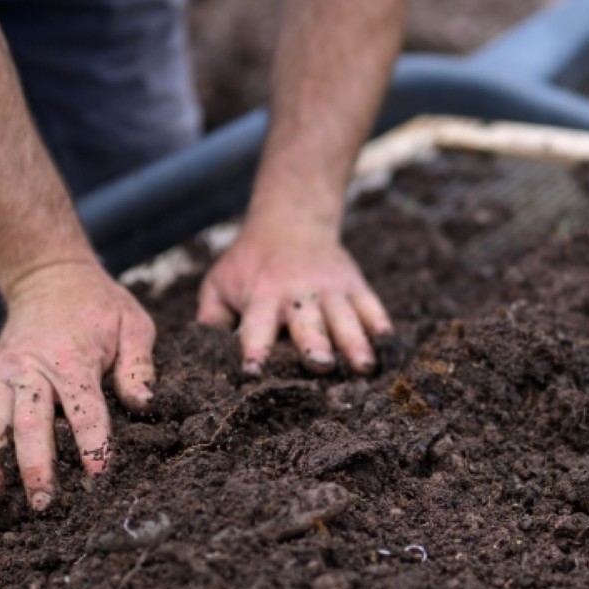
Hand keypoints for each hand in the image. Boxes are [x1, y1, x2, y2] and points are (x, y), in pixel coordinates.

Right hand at [0, 259, 154, 510]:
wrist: (47, 274)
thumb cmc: (97, 303)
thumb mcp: (132, 323)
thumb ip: (139, 364)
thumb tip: (145, 404)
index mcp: (72, 359)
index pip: (84, 409)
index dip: (93, 444)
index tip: (99, 477)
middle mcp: (31, 369)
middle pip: (30, 423)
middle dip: (34, 466)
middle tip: (42, 504)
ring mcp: (4, 376)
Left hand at [196, 221, 391, 374]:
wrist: (291, 219)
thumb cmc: (249, 262)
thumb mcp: (219, 282)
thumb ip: (210, 318)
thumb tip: (200, 358)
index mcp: (262, 295)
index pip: (257, 324)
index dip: (255, 346)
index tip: (253, 370)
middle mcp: (298, 291)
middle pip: (308, 321)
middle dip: (314, 343)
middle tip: (319, 365)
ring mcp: (331, 287)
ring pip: (345, 317)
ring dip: (354, 341)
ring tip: (364, 367)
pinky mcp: (354, 283)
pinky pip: (371, 305)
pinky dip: (379, 324)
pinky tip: (387, 346)